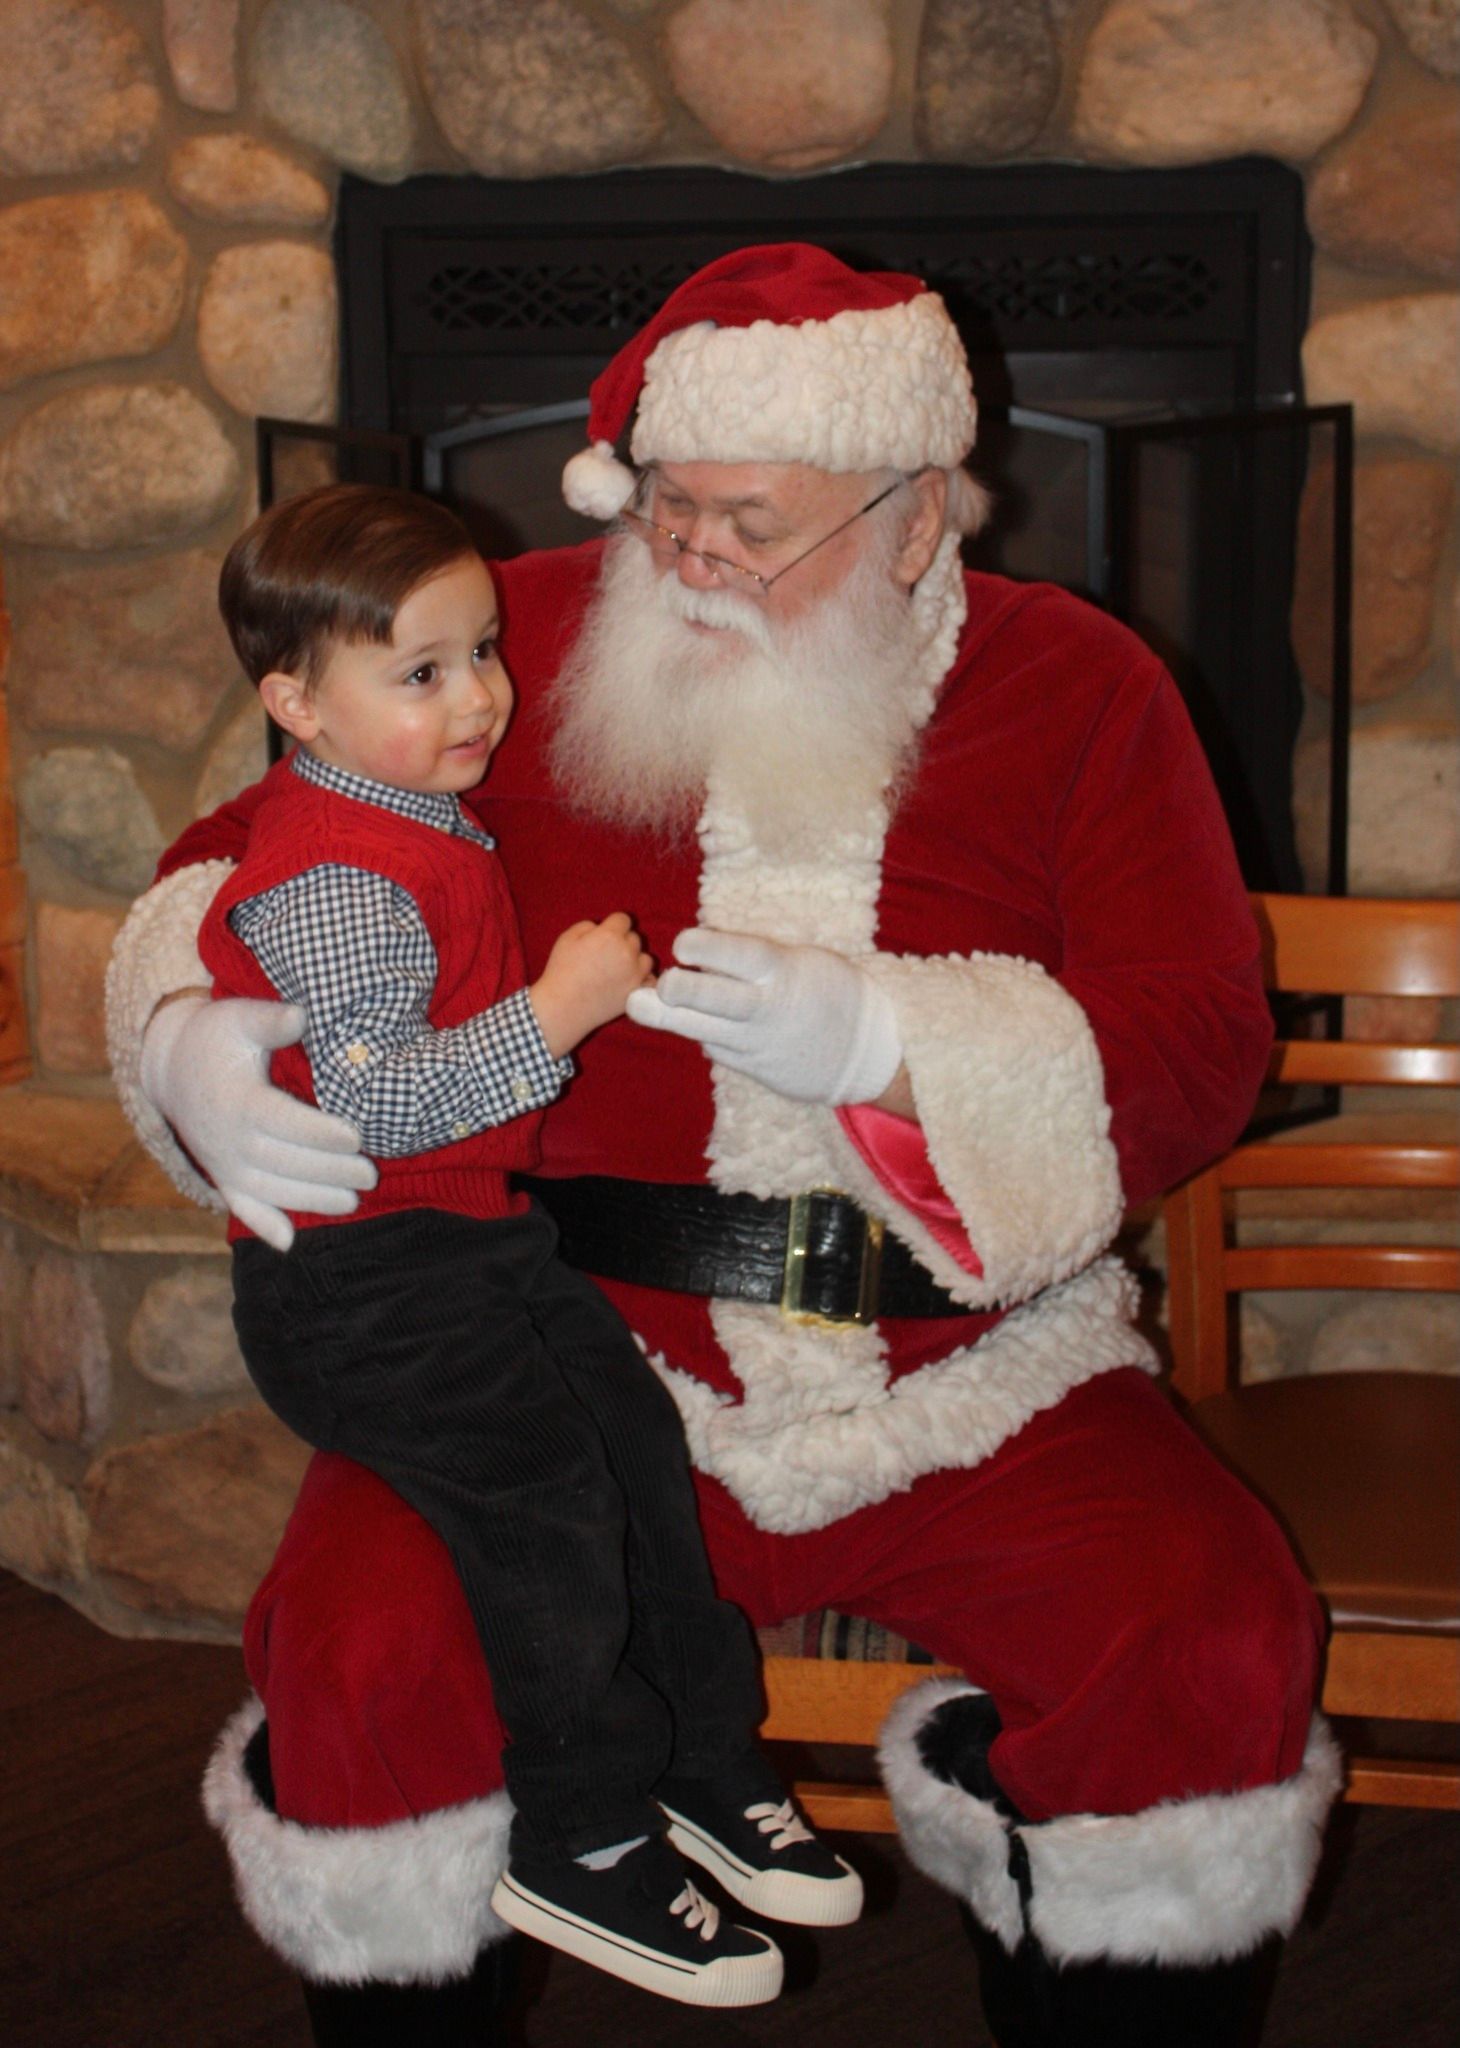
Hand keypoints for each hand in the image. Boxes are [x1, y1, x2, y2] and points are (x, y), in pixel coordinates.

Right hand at [140, 994, 376, 1249]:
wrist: (172, 1068)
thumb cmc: (216, 1038)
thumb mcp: (238, 1018)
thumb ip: (270, 1021)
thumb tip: (300, 1016)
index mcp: (237, 1101)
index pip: (282, 1123)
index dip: (319, 1133)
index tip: (356, 1138)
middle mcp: (229, 1139)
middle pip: (283, 1163)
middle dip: (329, 1172)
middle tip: (371, 1175)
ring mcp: (224, 1163)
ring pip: (271, 1190)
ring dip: (311, 1200)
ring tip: (353, 1203)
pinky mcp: (223, 1176)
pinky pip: (241, 1206)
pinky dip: (263, 1226)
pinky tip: (289, 1244)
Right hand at [529, 913, 654, 1057]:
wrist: (563, 1007)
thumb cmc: (561, 970)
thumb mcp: (567, 938)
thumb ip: (588, 925)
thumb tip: (601, 928)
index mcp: (610, 935)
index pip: (623, 919)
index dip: (612, 925)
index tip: (603, 935)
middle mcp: (628, 952)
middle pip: (634, 938)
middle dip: (622, 942)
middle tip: (605, 955)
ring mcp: (636, 974)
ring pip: (646, 958)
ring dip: (635, 960)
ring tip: (618, 970)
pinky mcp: (638, 992)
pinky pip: (651, 980)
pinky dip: (644, 979)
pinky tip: (630, 981)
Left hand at [625, 927, 900, 1104]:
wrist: (865, 1049)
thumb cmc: (826, 989)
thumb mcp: (801, 962)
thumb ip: (755, 960)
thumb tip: (703, 953)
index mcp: (785, 972)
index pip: (744, 957)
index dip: (710, 950)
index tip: (680, 944)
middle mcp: (771, 1010)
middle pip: (722, 1001)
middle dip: (686, 993)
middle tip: (660, 984)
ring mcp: (762, 1044)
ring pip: (709, 1032)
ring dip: (670, 1019)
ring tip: (636, 1004)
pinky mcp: (758, 1069)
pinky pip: (721, 1050)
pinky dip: (704, 1034)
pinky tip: (694, 1023)